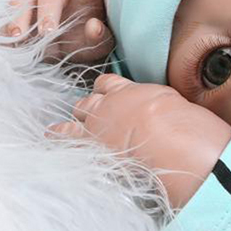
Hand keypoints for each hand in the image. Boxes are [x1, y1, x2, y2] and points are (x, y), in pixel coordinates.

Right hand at [0, 0, 114, 64]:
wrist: (68, 49)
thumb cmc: (88, 39)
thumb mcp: (101, 42)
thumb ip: (100, 35)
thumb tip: (94, 26)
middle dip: (48, 11)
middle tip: (48, 31)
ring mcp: (37, 0)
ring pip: (26, 0)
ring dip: (21, 17)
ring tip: (18, 35)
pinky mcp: (20, 13)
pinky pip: (10, 15)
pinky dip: (6, 26)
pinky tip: (6, 39)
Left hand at [46, 74, 230, 209]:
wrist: (165, 137)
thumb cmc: (179, 122)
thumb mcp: (172, 104)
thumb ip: (160, 104)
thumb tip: (166, 110)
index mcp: (128, 92)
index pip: (109, 85)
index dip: (106, 90)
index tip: (106, 95)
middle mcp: (107, 106)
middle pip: (88, 102)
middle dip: (87, 108)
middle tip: (87, 114)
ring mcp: (95, 126)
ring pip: (74, 118)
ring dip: (70, 124)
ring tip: (60, 128)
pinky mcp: (88, 145)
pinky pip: (65, 137)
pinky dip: (58, 136)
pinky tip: (51, 137)